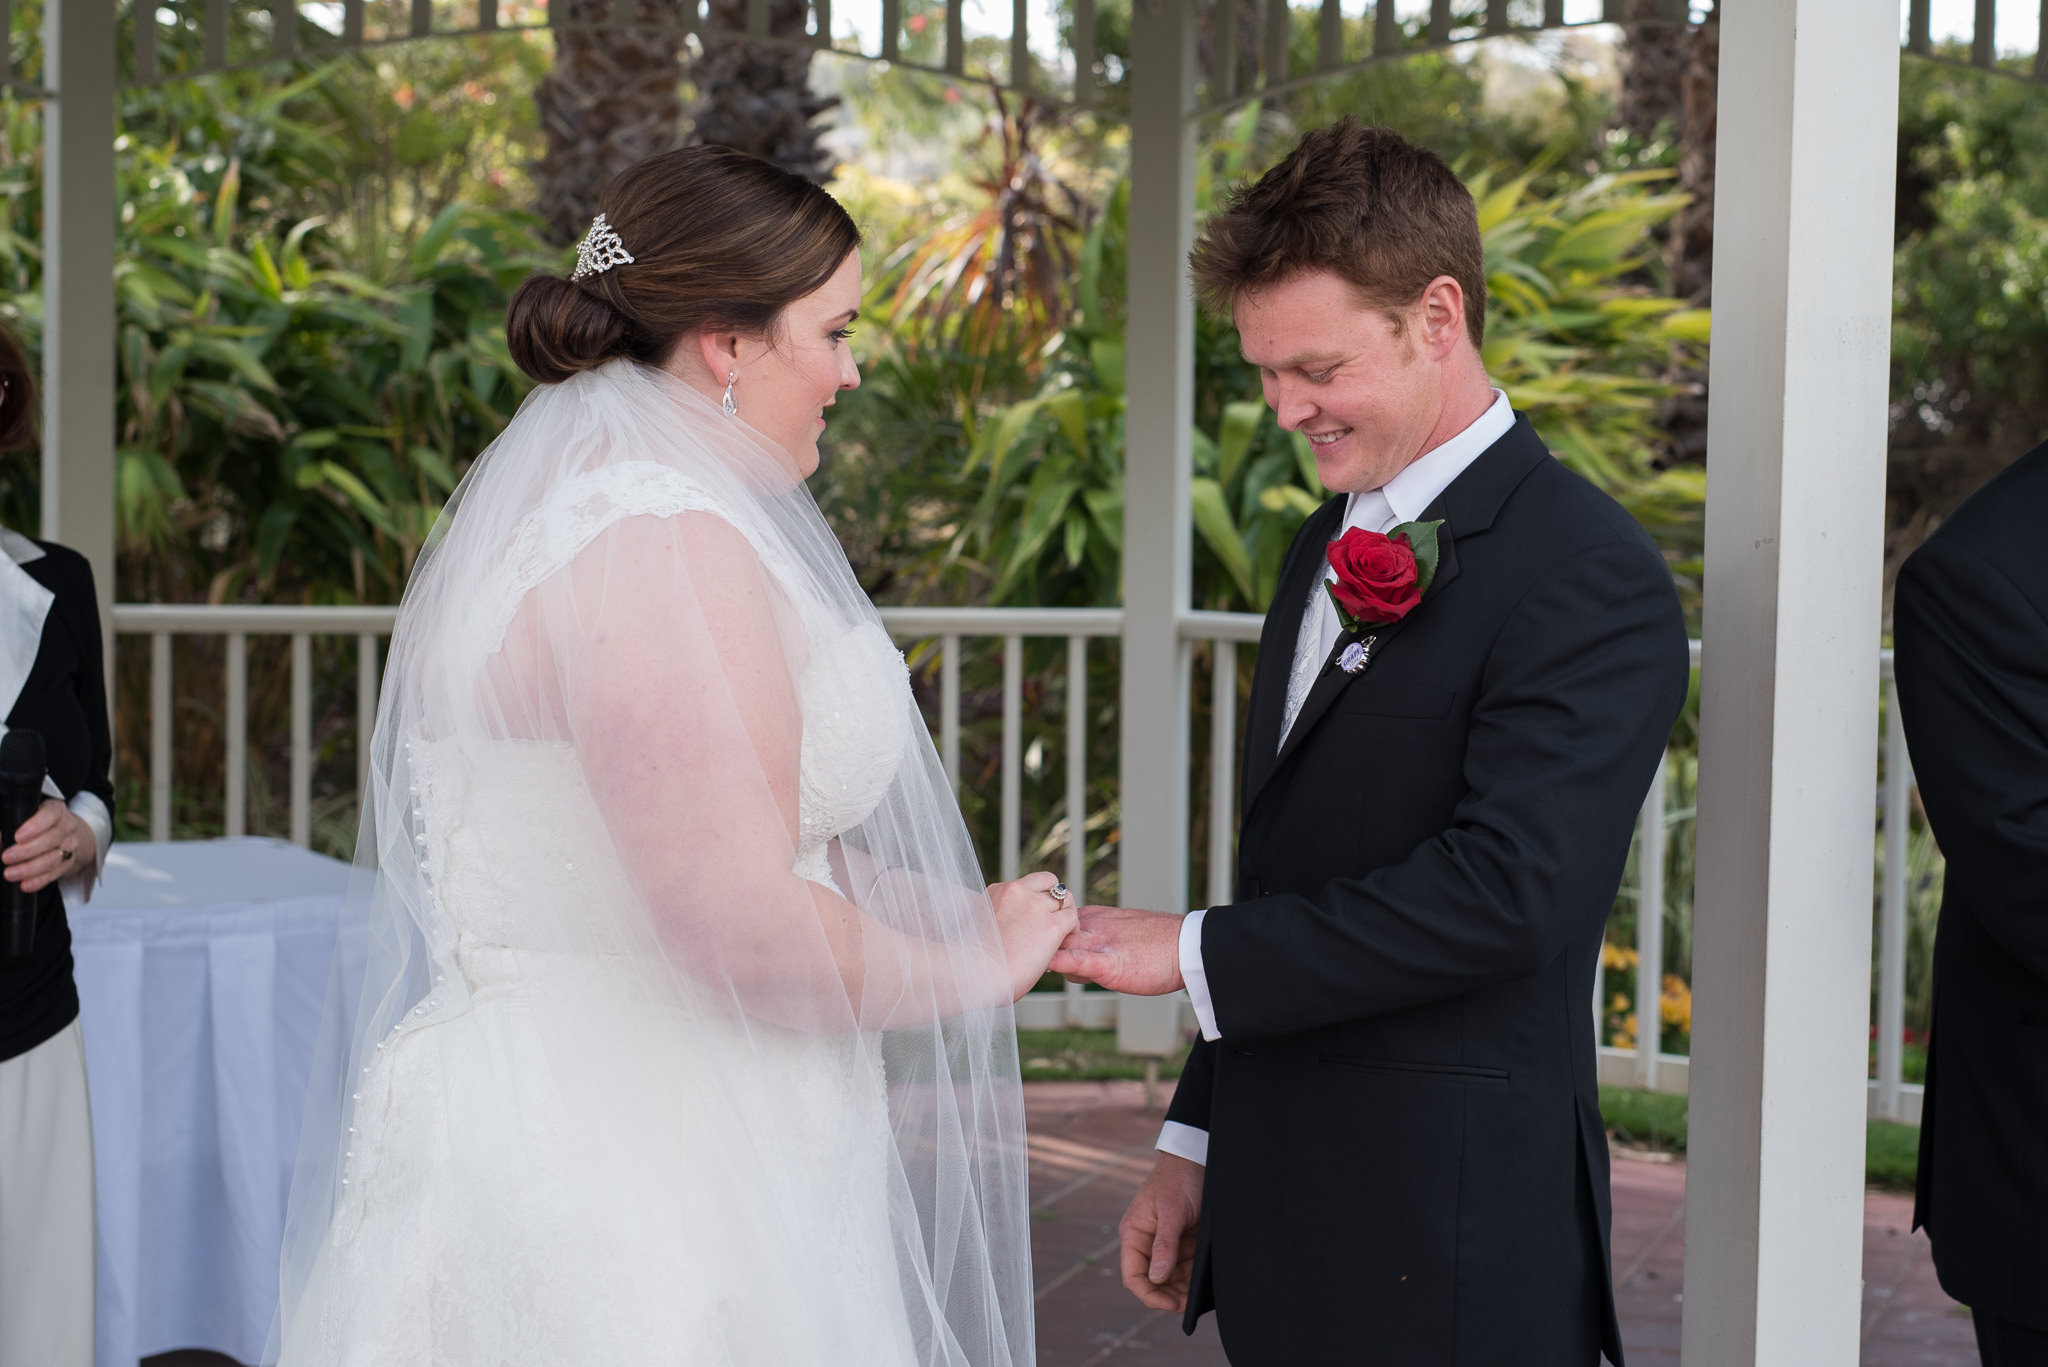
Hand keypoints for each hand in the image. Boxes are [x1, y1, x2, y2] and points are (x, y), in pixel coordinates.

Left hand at [2, 799, 93, 894]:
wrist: (62, 833)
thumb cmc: (35, 822)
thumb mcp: (24, 816)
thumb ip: (11, 825)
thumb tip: (1, 840)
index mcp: (56, 809)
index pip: (50, 815)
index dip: (35, 826)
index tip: (17, 837)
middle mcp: (67, 826)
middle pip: (52, 839)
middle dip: (27, 851)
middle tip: (6, 857)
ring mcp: (70, 845)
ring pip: (54, 858)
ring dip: (30, 868)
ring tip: (10, 874)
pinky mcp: (69, 862)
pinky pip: (55, 873)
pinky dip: (39, 880)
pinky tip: (26, 884)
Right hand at [987, 871, 1079, 1001]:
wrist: (978, 975)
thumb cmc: (975, 961)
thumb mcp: (979, 925)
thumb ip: (995, 916)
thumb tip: (1008, 926)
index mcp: (997, 891)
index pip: (1027, 884)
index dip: (1036, 898)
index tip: (1035, 916)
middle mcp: (1017, 891)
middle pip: (1050, 883)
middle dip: (1055, 900)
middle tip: (1054, 920)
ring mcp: (1036, 906)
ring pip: (1066, 898)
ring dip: (1065, 914)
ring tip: (1061, 934)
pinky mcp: (1052, 925)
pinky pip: (1072, 917)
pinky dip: (1072, 930)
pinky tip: (1062, 944)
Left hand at [1046, 904, 1185, 995]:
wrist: (1190, 946)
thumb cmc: (1159, 943)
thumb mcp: (1119, 932)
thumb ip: (1094, 940)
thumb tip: (1074, 957)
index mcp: (1092, 916)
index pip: (1051, 926)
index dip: (1040, 941)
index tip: (1033, 953)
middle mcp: (1090, 925)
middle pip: (1048, 936)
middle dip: (1035, 950)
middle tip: (1029, 967)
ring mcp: (1098, 943)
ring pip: (1057, 948)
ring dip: (1043, 959)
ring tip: (1037, 975)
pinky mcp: (1108, 964)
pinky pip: (1076, 961)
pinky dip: (1060, 963)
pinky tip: (1049, 967)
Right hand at [1120, 1152, 1203, 1311]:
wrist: (1196, 1158)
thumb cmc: (1179, 1179)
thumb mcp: (1172, 1212)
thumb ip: (1164, 1245)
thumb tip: (1157, 1278)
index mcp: (1134, 1234)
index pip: (1133, 1276)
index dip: (1149, 1295)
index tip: (1170, 1304)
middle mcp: (1146, 1242)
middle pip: (1152, 1281)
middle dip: (1169, 1295)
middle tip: (1189, 1303)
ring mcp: (1164, 1243)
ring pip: (1169, 1278)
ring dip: (1182, 1289)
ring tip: (1197, 1296)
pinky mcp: (1181, 1242)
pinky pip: (1184, 1268)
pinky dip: (1192, 1278)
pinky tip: (1202, 1284)